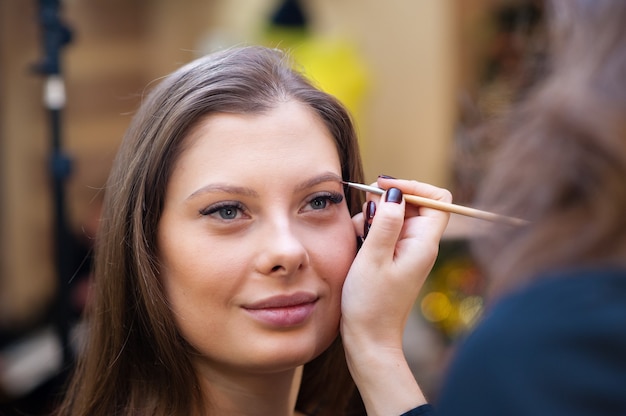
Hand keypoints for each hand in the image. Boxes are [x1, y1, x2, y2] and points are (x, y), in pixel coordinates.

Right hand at [340, 177, 450, 414]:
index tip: (384, 188)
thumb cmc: (371, 304)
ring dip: (373, 219)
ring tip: (358, 238)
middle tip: (364, 218)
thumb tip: (395, 193)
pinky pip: (385, 233)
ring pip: (394, 217)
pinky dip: (369, 232)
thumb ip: (386, 223)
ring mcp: (407, 252)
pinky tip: (357, 248)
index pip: (437, 199)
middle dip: (385, 203)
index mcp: (423, 244)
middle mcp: (420, 245)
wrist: (369, 340)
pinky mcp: (394, 259)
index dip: (413, 187)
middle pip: (412, 204)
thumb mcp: (373, 259)